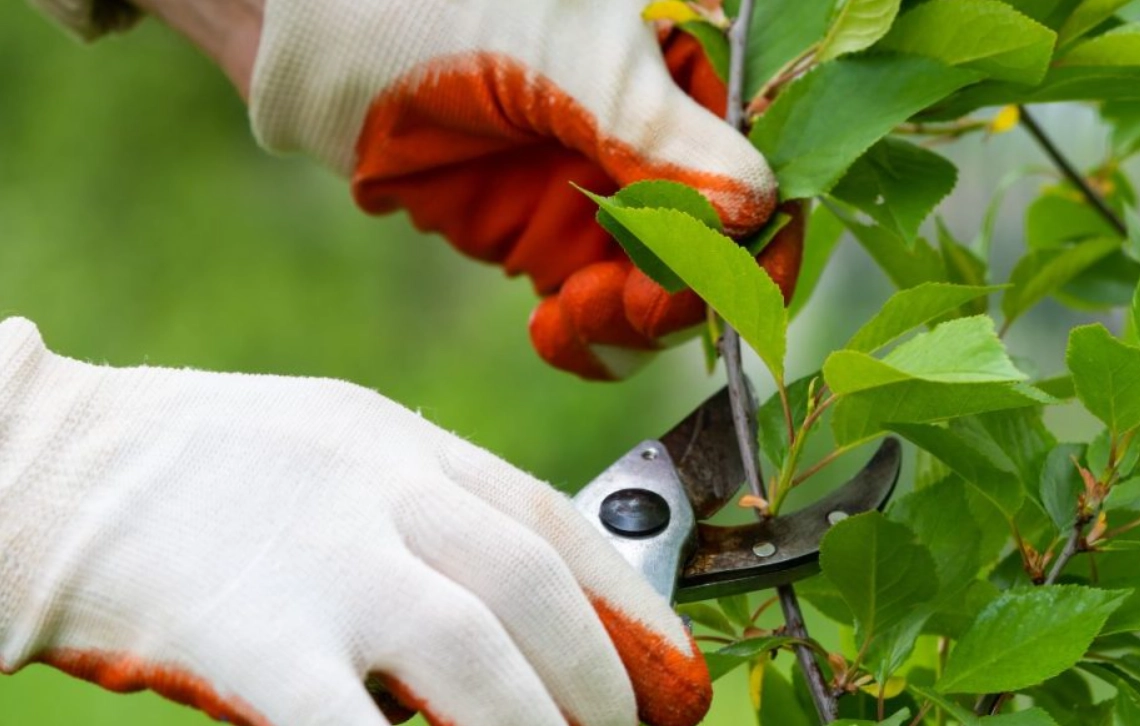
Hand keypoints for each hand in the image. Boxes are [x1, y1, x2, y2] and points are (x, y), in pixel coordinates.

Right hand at [0, 317, 709, 725]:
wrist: (56, 463)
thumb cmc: (202, 466)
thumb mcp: (335, 450)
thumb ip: (424, 511)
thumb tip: (512, 601)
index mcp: (402, 443)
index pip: (550, 520)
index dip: (629, 600)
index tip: (671, 665)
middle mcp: (378, 490)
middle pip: (529, 589)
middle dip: (597, 677)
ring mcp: (319, 560)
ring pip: (472, 656)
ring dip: (536, 724)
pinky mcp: (253, 636)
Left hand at [248, 0, 794, 378]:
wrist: (318, 43)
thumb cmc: (438, 9)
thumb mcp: (564, 56)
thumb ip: (658, 133)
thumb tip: (754, 211)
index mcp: (687, 66)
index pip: (765, 163)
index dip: (763, 235)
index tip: (737, 286)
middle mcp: (660, 138)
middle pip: (722, 246)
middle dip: (690, 291)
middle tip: (641, 306)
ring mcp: (608, 196)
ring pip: (665, 293)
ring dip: (639, 324)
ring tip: (578, 313)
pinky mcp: (554, 243)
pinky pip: (601, 314)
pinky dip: (592, 340)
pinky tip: (555, 329)